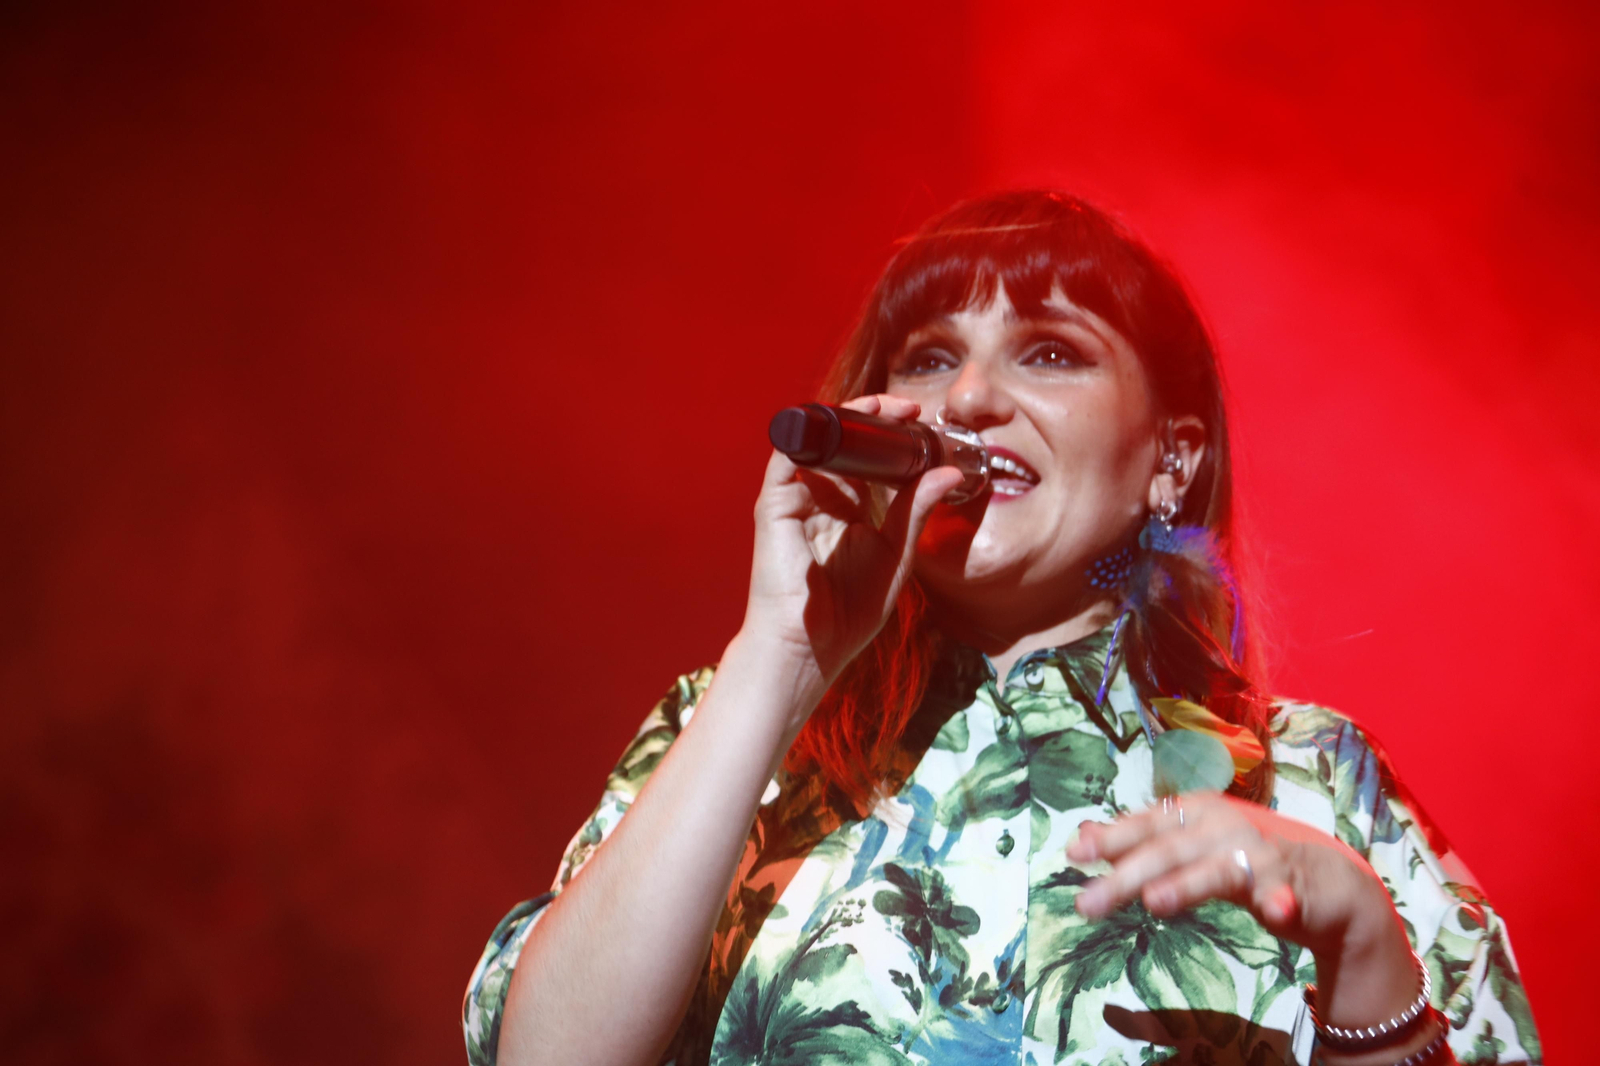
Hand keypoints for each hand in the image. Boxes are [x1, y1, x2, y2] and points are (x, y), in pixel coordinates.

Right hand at [741, 394, 964, 688]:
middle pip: (842, 442)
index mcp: (846, 512)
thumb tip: (948, 472)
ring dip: (848, 416)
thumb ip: (915, 512)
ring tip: (882, 407)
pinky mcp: (774, 504)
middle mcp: (817, 499)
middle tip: (908, 408)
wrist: (809, 648)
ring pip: (817, 440)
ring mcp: (793, 499)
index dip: (891, 437)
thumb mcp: (896, 556)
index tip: (922, 421)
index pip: (867, 460)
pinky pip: (788, 455)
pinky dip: (813, 432)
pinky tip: (843, 424)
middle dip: (873, 417)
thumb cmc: (847, 614)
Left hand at [1068, 792, 1408, 969]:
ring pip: (1217, 869)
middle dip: (1126, 876)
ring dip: (1188, 883)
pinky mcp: (1292, 882)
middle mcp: (1222, 826)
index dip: (1111, 836)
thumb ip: (1142, 844)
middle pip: (1168, 850)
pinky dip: (1279, 900)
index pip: (1146, 823)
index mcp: (1195, 814)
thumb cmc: (1244, 861)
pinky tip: (1275, 912)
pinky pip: (1283, 893)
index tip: (1073, 852)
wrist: (1325, 881)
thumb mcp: (1190, 849)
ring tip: (1155, 903)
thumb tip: (1083, 838)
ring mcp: (1259, 853)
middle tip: (1087, 904)